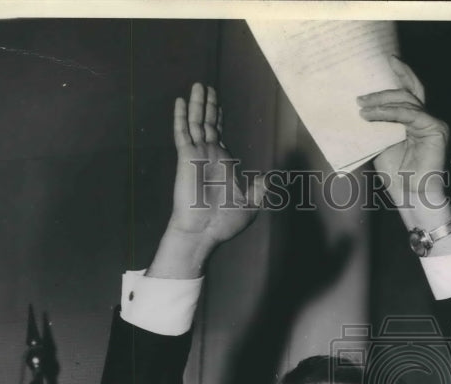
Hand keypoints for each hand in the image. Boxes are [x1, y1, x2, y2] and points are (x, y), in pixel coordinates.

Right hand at [148, 82, 265, 277]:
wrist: (205, 231)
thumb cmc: (225, 222)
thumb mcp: (250, 203)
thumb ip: (258, 188)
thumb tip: (269, 178)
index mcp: (223, 163)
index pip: (218, 134)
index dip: (217, 118)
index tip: (216, 104)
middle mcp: (208, 155)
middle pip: (207, 123)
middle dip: (207, 105)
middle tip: (206, 87)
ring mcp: (196, 155)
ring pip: (196, 122)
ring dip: (197, 104)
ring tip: (198, 85)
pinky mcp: (186, 158)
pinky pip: (183, 132)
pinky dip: (181, 117)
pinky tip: (181, 101)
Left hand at [358, 57, 448, 208]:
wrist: (411, 197)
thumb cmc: (398, 177)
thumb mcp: (383, 146)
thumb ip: (379, 127)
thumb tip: (361, 109)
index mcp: (415, 121)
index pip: (408, 94)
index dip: (401, 75)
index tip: (387, 61)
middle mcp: (426, 119)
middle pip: (407, 93)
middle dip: (383, 91)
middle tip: (361, 96)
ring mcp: (433, 123)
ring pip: (406, 102)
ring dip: (381, 103)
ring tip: (362, 107)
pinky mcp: (435, 129)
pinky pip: (409, 114)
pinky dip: (389, 113)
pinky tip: (373, 115)